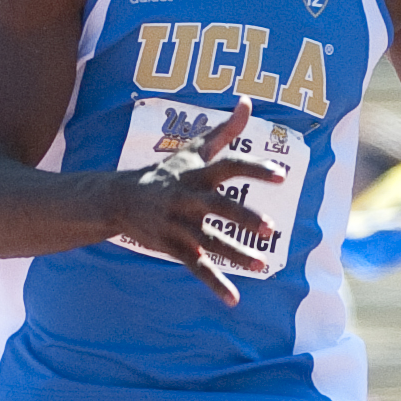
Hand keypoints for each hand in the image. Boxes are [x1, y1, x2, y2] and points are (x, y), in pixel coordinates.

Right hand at [111, 96, 286, 304]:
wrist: (118, 199)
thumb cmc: (165, 172)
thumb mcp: (193, 149)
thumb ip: (224, 130)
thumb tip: (248, 102)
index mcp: (197, 174)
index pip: (229, 167)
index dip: (255, 169)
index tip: (281, 175)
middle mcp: (188, 198)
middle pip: (219, 206)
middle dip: (243, 217)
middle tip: (270, 228)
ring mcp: (179, 225)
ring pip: (210, 242)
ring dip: (235, 254)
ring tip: (261, 265)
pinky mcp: (173, 247)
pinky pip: (197, 268)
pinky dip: (215, 284)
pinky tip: (233, 299)